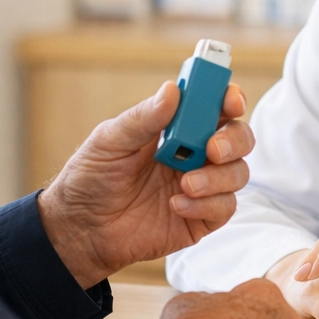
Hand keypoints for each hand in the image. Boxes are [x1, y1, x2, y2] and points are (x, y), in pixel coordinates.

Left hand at [39, 82, 253, 287]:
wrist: (80, 229)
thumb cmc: (91, 177)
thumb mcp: (110, 141)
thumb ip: (143, 118)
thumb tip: (172, 90)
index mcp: (176, 126)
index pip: (215, 105)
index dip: (230, 98)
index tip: (231, 102)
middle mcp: (194, 153)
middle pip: (238, 138)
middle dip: (233, 140)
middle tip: (213, 149)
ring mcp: (201, 186)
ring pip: (238, 173)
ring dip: (218, 177)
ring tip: (185, 184)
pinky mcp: (201, 218)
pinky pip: (224, 208)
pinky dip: (207, 204)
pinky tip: (176, 205)